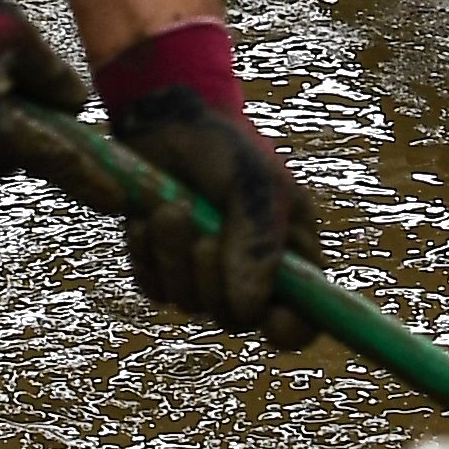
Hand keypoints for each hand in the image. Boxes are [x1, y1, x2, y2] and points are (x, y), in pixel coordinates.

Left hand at [96, 19, 322, 346]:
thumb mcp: (252, 183)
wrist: (165, 118)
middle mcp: (249, 272)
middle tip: (203, 233)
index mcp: (290, 254)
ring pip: (189, 302)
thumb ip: (256, 244)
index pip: (301, 318)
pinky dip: (147, 254)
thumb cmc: (223, 144)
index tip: (271, 319)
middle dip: (213, 278)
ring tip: (171, 207)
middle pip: (237, 318)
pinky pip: (154, 286)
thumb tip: (249, 310)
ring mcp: (203, 272)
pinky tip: (146, 216)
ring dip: (174, 256)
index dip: (290, 330)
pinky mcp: (162, 266)